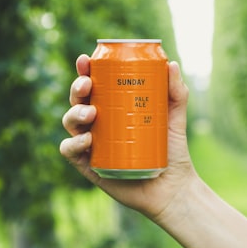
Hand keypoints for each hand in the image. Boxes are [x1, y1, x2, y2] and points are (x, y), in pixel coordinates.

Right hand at [60, 54, 196, 221]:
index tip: (86, 60)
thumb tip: (172, 64)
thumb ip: (176, 92)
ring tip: (91, 113)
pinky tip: (87, 140)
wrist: (172, 187)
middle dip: (77, 88)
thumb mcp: (175, 117)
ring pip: (70, 122)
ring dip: (74, 113)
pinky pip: (70, 151)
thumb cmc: (172, 150)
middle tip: (88, 85)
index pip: (94, 84)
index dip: (85, 70)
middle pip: (78, 100)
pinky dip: (73, 143)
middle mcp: (98, 124)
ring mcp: (91, 144)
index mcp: (113, 107)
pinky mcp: (89, 165)